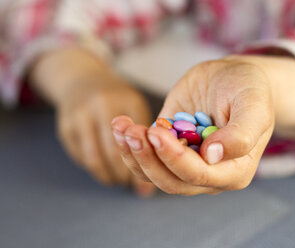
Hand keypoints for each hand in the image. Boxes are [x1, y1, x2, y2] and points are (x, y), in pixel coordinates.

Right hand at [31, 48, 155, 195]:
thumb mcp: (136, 109)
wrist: (81, 79)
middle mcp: (102, 105)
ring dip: (106, 176)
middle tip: (129, 182)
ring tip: (116, 180)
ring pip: (94, 159)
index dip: (143, 164)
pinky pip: (80, 157)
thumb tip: (145, 191)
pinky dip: (93, 168)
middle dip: (123, 175)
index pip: (138, 142)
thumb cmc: (117, 99)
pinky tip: (102, 169)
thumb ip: (146, 142)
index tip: (147, 175)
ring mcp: (80, 116)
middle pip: (114, 153)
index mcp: (127, 101)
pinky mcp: (65, 127)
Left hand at [111, 56, 275, 194]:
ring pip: (152, 174)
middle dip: (148, 158)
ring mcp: (186, 163)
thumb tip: (212, 156)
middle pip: (170, 181)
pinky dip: (129, 146)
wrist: (233, 78)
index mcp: (234, 171)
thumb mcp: (254, 106)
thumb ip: (241, 134)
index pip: (198, 175)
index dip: (174, 157)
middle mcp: (209, 175)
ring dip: (132, 153)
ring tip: (121, 126)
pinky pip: (145, 158)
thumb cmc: (249, 90)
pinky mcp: (168, 148)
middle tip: (132, 130)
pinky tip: (121, 125)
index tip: (157, 132)